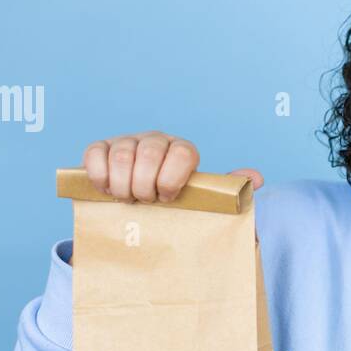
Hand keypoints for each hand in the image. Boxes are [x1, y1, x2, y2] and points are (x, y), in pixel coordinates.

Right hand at [81, 131, 263, 202]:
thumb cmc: (173, 206)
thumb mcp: (199, 201)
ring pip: (122, 155)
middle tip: (146, 203)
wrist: (138, 210)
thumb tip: (256, 178)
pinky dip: (99, 175)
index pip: (183, 152)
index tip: (168, 198)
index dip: (174, 178)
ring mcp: (126, 142)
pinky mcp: (99, 149)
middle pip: (150, 153)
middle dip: (146, 184)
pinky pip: (94, 153)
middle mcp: (155, 141)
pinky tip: (106, 190)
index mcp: (182, 151)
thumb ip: (225, 191)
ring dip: (123, 184)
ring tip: (127, 200)